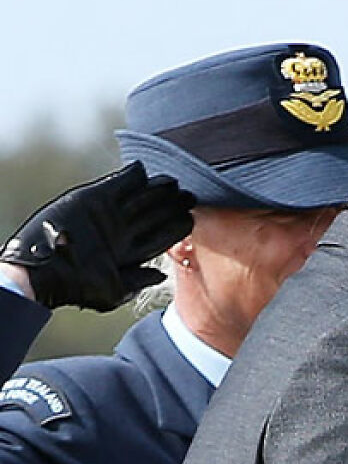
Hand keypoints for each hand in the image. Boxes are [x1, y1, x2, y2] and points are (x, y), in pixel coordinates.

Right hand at [0, 162, 195, 311]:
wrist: (41, 273)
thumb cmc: (76, 287)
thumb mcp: (112, 291)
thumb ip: (138, 281)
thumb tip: (161, 275)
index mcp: (133, 250)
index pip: (164, 234)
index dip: (179, 225)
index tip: (190, 218)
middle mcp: (125, 230)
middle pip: (158, 212)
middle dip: (173, 203)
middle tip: (188, 195)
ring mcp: (111, 213)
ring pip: (143, 196)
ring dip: (158, 188)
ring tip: (171, 182)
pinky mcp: (94, 198)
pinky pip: (119, 183)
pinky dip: (132, 176)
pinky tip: (144, 172)